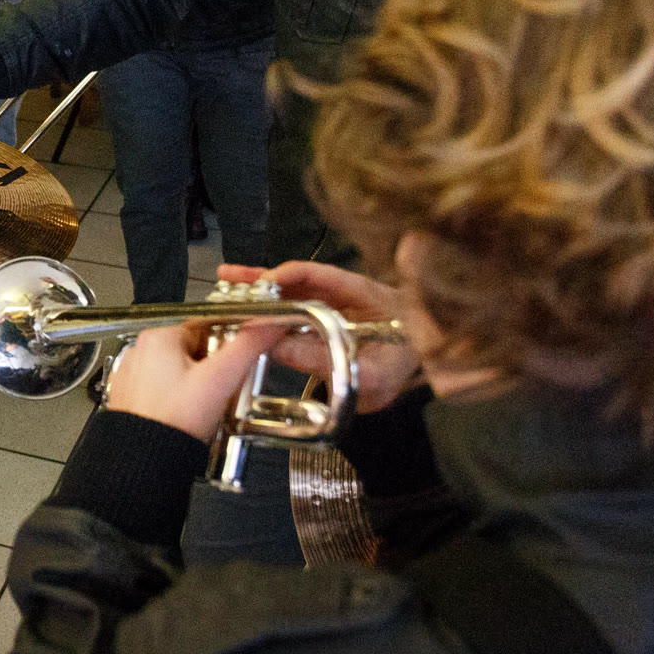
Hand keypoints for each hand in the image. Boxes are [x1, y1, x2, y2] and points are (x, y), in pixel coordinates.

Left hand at [103, 321, 291, 438]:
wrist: (145, 463)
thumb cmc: (175, 422)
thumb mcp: (220, 380)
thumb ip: (247, 347)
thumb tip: (268, 325)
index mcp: (158, 337)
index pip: (205, 328)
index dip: (227, 346)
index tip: (236, 364)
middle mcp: (139, 352)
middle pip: (191, 350)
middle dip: (212, 369)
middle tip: (222, 391)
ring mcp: (132, 376)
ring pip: (177, 372)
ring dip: (196, 386)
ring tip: (205, 407)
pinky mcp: (129, 398)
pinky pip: (161, 390)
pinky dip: (177, 399)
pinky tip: (186, 415)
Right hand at [217, 261, 422, 412]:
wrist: (426, 378)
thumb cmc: (407, 368)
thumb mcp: (372, 371)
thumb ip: (325, 359)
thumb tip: (276, 346)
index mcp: (362, 294)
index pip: (319, 275)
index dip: (287, 276)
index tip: (261, 286)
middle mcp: (344, 295)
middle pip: (298, 280)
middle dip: (262, 279)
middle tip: (228, 278)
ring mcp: (334, 308)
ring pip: (292, 294)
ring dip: (261, 291)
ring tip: (226, 286)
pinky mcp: (326, 326)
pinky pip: (295, 315)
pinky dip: (270, 314)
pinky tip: (249, 317)